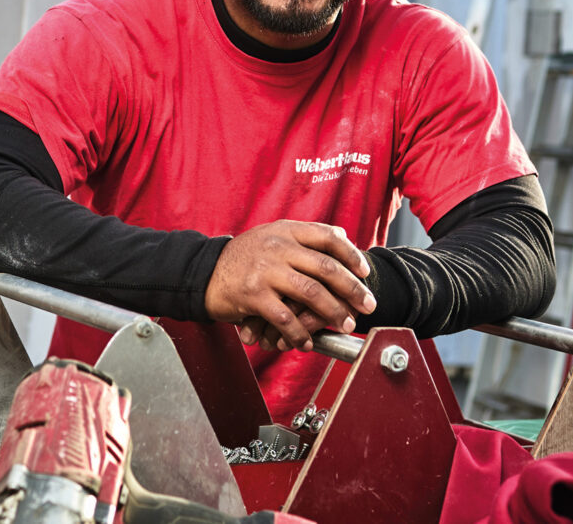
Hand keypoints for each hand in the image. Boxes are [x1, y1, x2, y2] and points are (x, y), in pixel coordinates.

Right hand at [204, 220, 375, 351]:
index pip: (328, 237)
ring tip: (345, 324)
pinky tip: (307, 341)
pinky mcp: (253, 295)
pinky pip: (285, 319)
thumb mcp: (271, 235)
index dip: (351, 255)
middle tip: (368, 305)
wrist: (204, 271)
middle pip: (326, 267)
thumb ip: (303, 236)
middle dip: (352, 289)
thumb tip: (342, 237)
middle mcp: (277, 247)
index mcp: (285, 230)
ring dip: (333, 313)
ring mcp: (265, 271)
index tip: (365, 272)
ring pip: (311, 294)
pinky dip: (300, 334)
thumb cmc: (243, 256)